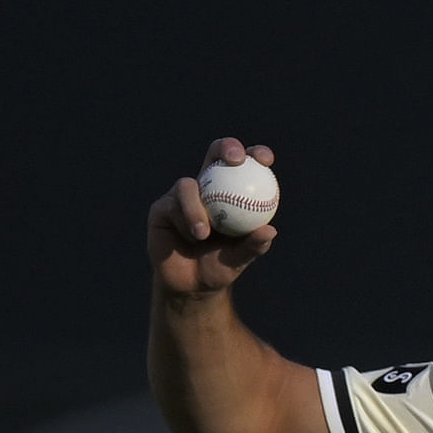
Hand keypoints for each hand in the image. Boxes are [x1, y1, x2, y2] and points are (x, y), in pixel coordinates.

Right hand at [147, 137, 279, 296]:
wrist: (191, 285)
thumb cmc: (219, 267)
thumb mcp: (239, 259)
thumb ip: (253, 245)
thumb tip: (271, 231)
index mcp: (230, 193)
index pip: (244, 166)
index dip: (255, 155)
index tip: (266, 160)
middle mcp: (206, 187)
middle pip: (215, 154)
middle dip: (226, 147)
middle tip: (236, 160)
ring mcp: (182, 195)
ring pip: (188, 185)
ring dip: (198, 207)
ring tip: (204, 234)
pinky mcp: (161, 207)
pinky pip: (172, 205)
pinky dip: (185, 220)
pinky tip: (194, 235)